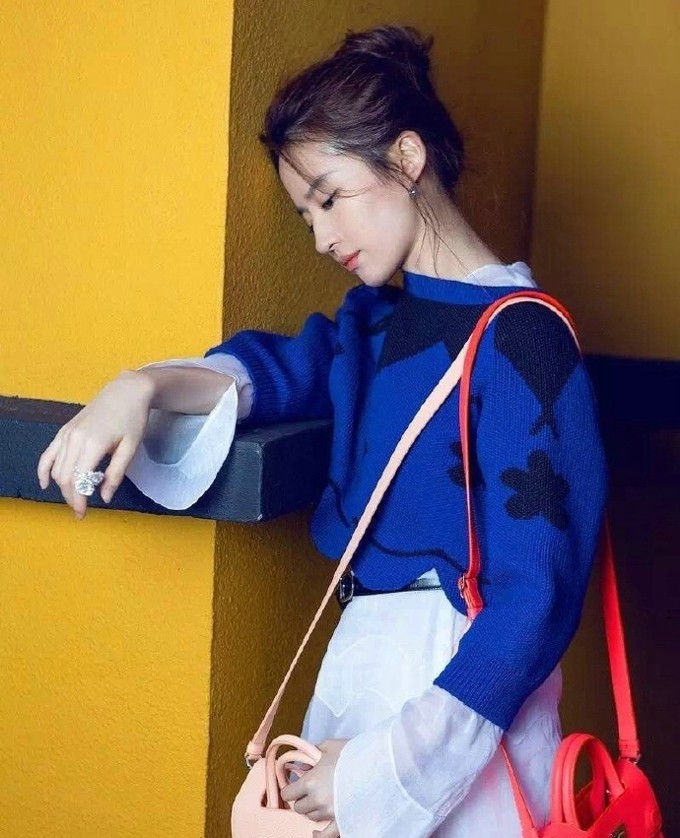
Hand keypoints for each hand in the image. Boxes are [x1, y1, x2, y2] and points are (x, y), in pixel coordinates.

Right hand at [37, 370, 153, 518]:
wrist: (126, 392)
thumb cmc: (133, 419)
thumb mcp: (130, 448)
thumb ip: (116, 474)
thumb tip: (105, 497)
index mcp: (92, 445)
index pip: (78, 480)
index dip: (79, 500)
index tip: (83, 514)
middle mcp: (74, 439)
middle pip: (64, 477)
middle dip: (71, 497)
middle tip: (81, 511)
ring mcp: (67, 434)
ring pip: (56, 468)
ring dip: (62, 487)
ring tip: (75, 499)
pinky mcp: (65, 430)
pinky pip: (48, 453)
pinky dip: (44, 470)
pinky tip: (45, 484)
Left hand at [280, 739, 347, 832]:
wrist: (375, 764)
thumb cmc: (352, 753)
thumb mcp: (329, 746)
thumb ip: (311, 753)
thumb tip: (302, 765)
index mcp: (311, 782)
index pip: (288, 794)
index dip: (290, 789)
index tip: (294, 785)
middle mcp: (317, 800)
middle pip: (299, 807)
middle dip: (302, 798)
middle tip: (310, 790)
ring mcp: (330, 812)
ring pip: (312, 817)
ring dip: (313, 809)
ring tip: (322, 799)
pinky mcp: (343, 820)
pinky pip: (326, 835)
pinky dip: (320, 835)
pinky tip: (315, 833)